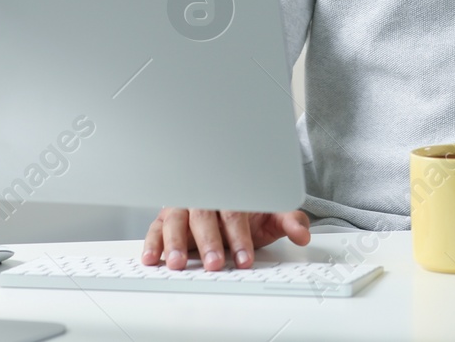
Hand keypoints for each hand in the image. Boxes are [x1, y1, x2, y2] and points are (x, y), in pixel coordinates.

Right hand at [141, 207, 310, 270]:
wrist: (233, 195)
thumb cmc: (250, 209)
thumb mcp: (272, 214)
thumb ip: (289, 221)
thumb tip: (302, 234)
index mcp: (233, 192)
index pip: (235, 212)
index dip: (240, 236)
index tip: (244, 258)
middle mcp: (206, 196)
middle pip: (204, 216)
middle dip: (209, 241)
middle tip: (215, 263)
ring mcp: (185, 205)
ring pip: (177, 219)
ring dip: (176, 241)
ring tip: (179, 263)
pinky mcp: (167, 217)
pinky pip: (156, 227)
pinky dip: (153, 242)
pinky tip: (153, 258)